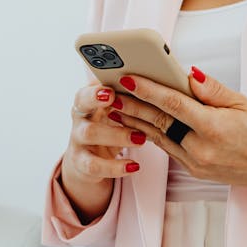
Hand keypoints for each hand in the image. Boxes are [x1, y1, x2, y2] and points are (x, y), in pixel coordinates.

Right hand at [60, 83, 146, 221]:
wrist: (92, 159)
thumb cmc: (114, 126)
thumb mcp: (120, 109)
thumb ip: (134, 95)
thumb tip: (168, 79)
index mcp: (91, 97)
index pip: (91, 82)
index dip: (98, 84)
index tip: (113, 82)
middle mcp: (81, 115)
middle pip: (81, 103)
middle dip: (95, 98)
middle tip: (113, 98)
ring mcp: (78, 139)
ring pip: (89, 133)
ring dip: (115, 134)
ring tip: (140, 138)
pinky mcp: (82, 163)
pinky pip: (94, 165)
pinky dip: (114, 167)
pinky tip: (134, 166)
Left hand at [112, 68, 246, 202]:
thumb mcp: (244, 104)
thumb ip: (212, 91)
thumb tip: (188, 74)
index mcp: (214, 129)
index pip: (173, 104)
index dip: (148, 90)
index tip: (127, 78)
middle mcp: (201, 149)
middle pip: (159, 122)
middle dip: (132, 105)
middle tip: (110, 91)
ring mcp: (195, 164)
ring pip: (158, 137)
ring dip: (135, 121)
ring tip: (116, 105)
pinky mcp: (193, 171)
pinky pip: (167, 149)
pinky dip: (152, 134)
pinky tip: (137, 123)